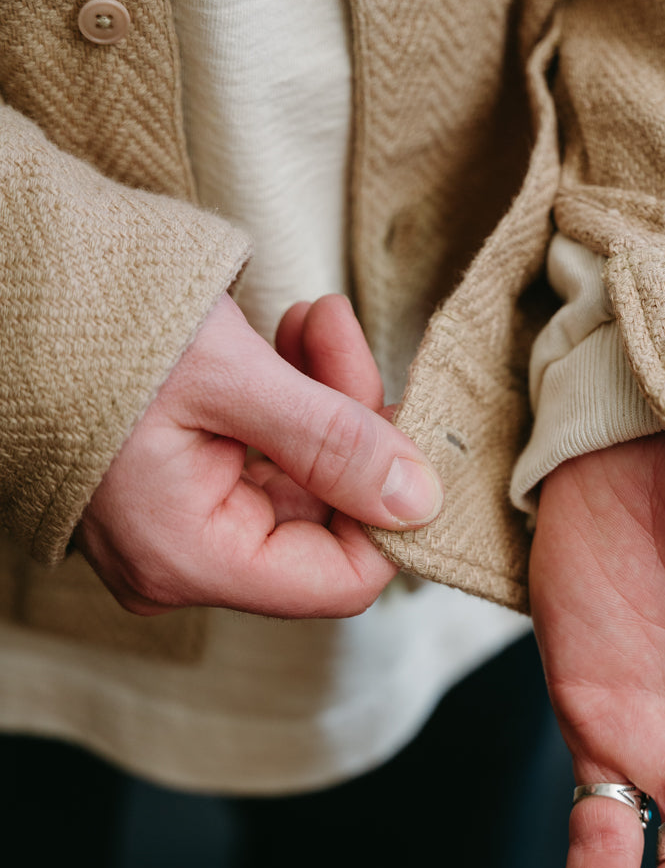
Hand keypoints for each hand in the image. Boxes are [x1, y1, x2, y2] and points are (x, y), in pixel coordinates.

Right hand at [76, 293, 441, 616]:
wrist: (14, 289)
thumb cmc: (97, 330)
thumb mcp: (229, 377)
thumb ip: (333, 440)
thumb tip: (420, 501)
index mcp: (190, 557)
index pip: (341, 578)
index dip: (390, 508)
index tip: (403, 420)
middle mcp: (184, 561)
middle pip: (325, 518)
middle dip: (352, 422)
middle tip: (337, 332)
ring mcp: (178, 528)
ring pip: (303, 479)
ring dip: (325, 396)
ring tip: (310, 319)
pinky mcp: (179, 489)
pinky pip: (265, 459)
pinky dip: (292, 399)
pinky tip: (289, 336)